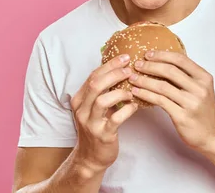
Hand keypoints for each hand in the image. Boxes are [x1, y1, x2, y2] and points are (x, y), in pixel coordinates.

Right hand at [70, 54, 138, 173]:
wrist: (90, 157)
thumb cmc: (97, 127)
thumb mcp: (95, 107)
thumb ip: (103, 90)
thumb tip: (121, 67)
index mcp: (80, 99)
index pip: (93, 76)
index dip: (110, 65)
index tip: (125, 57)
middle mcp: (82, 110)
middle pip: (96, 85)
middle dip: (115, 74)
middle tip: (131, 70)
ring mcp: (91, 123)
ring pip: (102, 100)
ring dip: (121, 93)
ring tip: (131, 92)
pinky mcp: (103, 134)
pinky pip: (116, 119)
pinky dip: (128, 110)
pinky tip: (135, 106)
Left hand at [128, 50, 214, 152]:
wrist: (212, 134)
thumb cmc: (204, 111)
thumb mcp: (202, 89)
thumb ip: (187, 77)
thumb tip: (163, 63)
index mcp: (204, 78)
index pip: (181, 60)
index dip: (162, 55)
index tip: (148, 54)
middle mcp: (199, 88)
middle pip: (170, 71)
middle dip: (150, 66)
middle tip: (137, 64)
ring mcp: (191, 103)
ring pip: (162, 86)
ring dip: (144, 80)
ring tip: (133, 78)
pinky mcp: (182, 116)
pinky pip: (160, 101)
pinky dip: (146, 94)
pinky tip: (137, 92)